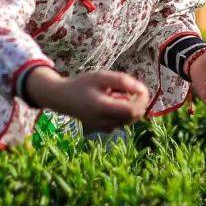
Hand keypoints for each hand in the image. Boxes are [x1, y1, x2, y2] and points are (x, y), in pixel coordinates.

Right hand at [25, 67, 149, 131]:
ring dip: (129, 104)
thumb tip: (142, 90)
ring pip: (130, 118)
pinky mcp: (106, 129)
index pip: (132, 110)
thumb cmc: (82, 84)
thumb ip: (122, 81)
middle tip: (121, 88)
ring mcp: (105, 128)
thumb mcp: (101, 76)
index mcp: (102, 108)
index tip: (139, 87)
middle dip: (136, 100)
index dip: (142, 99)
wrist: (63, 98)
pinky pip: (123, 120)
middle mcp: (105, 123)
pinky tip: (110, 102)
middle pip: (135, 115)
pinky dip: (122, 110)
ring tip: (112, 94)